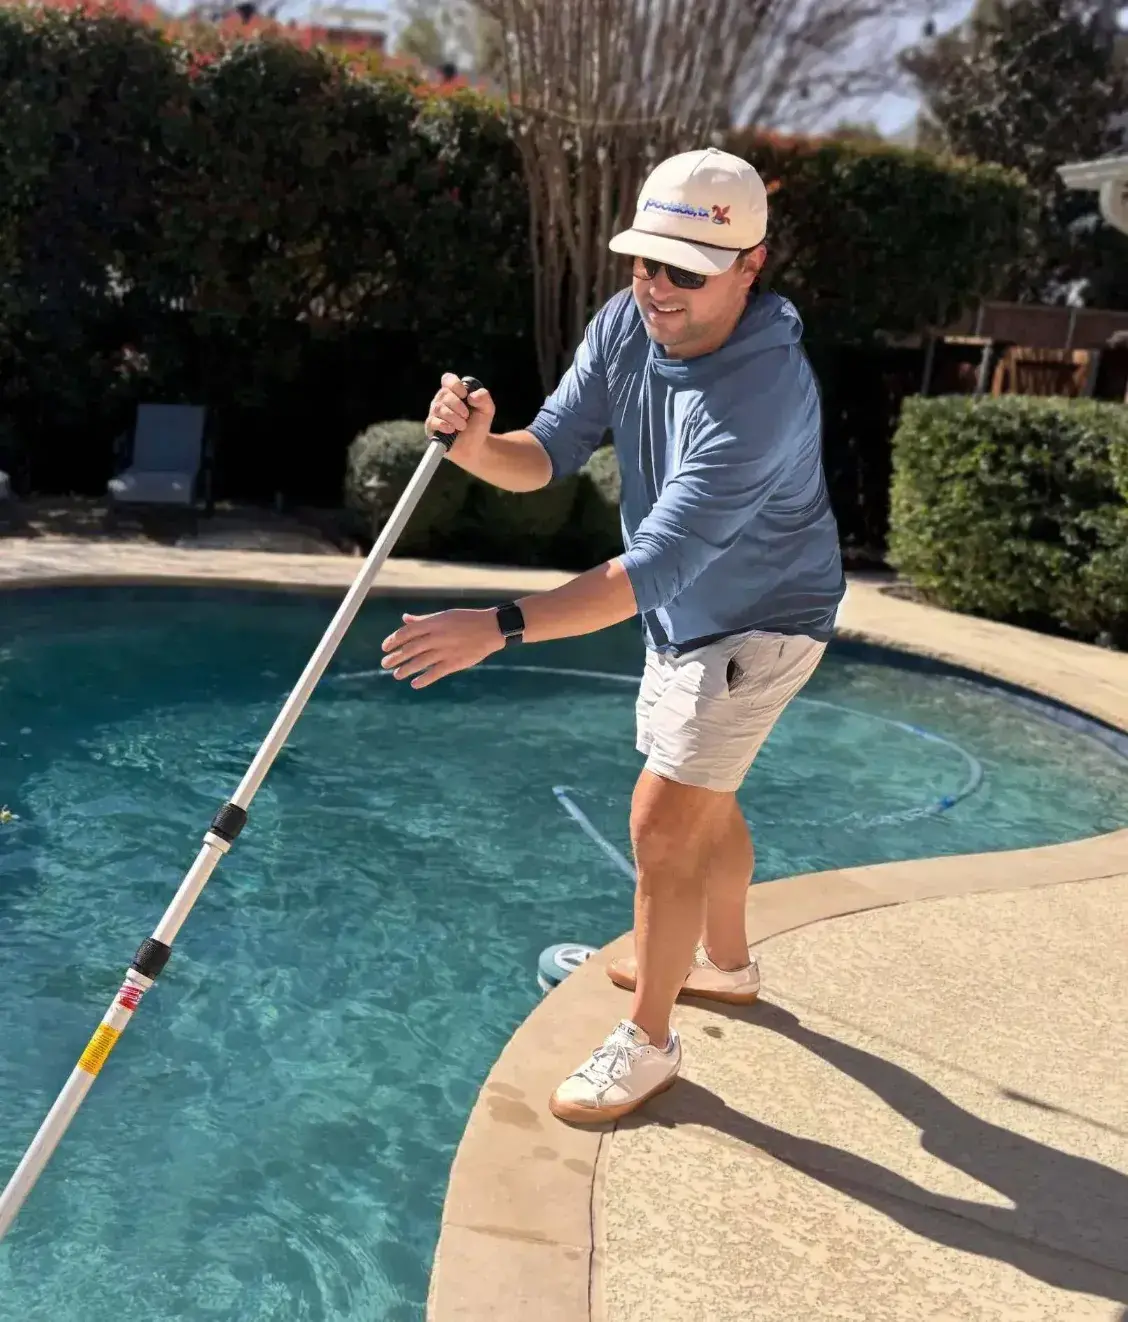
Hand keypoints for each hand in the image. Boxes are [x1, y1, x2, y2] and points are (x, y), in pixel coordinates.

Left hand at [381, 608, 503, 687]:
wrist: (491, 628)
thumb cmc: (466, 620)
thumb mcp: (444, 615)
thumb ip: (423, 620)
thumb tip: (405, 618)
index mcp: (434, 623)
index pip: (407, 632)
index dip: (393, 640)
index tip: (384, 647)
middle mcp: (437, 637)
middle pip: (410, 648)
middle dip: (395, 657)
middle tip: (384, 664)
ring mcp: (445, 651)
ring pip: (420, 662)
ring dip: (405, 669)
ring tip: (396, 674)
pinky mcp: (454, 663)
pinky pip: (435, 673)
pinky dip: (423, 679)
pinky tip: (414, 684)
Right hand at [426, 373, 494, 455]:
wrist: (475, 446)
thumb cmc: (478, 425)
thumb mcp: (487, 409)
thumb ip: (484, 398)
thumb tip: (471, 396)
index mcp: (454, 392)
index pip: (448, 379)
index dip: (455, 385)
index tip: (465, 395)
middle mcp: (442, 400)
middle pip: (444, 394)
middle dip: (458, 405)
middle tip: (467, 416)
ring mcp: (435, 413)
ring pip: (438, 408)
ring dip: (453, 417)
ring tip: (463, 426)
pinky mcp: (431, 427)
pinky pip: (432, 421)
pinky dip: (443, 425)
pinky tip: (452, 429)